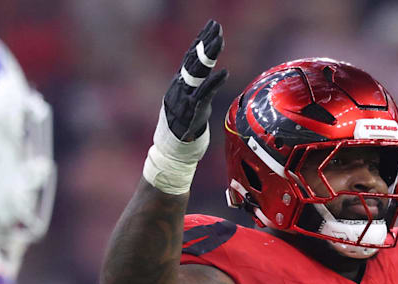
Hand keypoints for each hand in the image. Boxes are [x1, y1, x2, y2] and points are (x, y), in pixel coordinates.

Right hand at [165, 19, 227, 141]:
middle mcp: (180, 85)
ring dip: (209, 55)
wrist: (173, 144)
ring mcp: (185, 96)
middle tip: (216, 26)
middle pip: (194, 58)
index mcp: (180, 81)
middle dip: (206, 41)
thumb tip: (207, 68)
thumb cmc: (185, 120)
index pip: (191, 55)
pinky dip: (214, 83)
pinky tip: (224, 72)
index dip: (201, 39)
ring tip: (220, 40)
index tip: (212, 25)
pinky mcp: (192, 110)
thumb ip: (198, 82)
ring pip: (198, 72)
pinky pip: (204, 94)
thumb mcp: (191, 97)